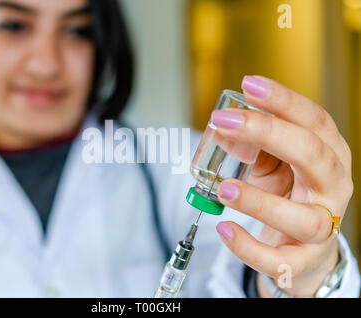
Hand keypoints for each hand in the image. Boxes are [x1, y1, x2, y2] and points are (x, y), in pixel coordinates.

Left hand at [213, 75, 352, 296]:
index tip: (249, 84)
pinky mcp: (303, 260)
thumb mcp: (273, 165)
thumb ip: (251, 147)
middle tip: (224, 122)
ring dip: (259, 201)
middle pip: (313, 155)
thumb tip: (220, 131)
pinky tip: (224, 230)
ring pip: (302, 217)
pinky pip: (280, 260)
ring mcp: (322, 227)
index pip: (314, 121)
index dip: (284, 101)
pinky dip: (249, 247)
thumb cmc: (289, 196)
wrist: (304, 248)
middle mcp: (332, 187)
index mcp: (328, 155)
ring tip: (223, 189)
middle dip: (268, 133)